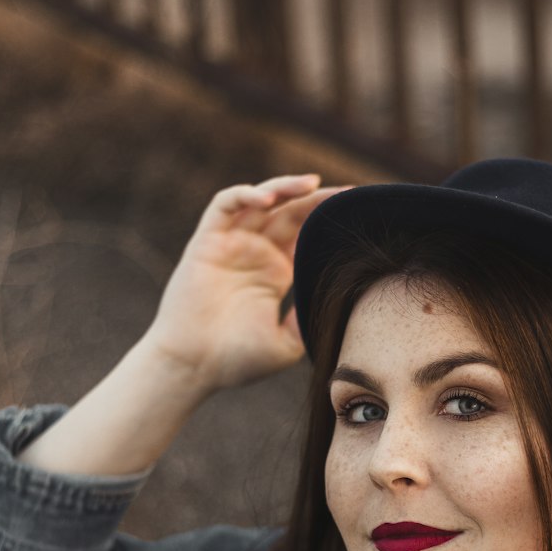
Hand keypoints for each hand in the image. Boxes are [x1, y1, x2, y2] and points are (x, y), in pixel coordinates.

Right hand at [141, 172, 353, 390]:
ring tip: (311, 183)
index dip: (328, 221)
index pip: (306, 235)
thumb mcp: (288, 343)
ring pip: (260, 201)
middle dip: (317, 199)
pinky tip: (267, 198)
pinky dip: (245, 194)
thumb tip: (335, 298)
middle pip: (290, 212)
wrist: (194, 366)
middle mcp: (255, 253)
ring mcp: (231, 244)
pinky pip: (224, 205)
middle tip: (348, 191)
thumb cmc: (237, 360)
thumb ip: (309, 319)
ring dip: (284, 188)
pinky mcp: (207, 241)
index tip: (356, 213)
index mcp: (276, 273)